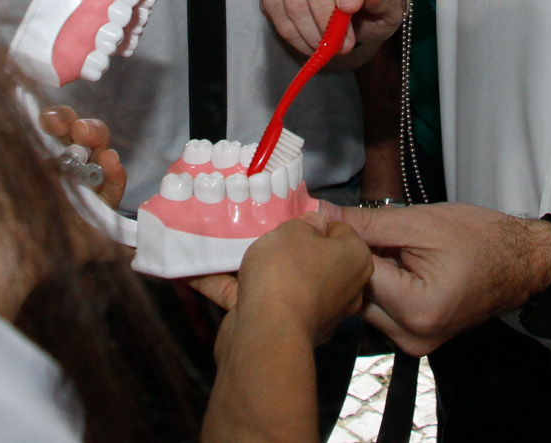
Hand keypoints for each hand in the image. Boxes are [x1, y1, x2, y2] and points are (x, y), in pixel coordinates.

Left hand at [39, 104, 126, 209]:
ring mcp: (79, 193)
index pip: (54, 127)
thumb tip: (13, 105)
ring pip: (101, 157)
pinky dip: (116, 174)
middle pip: (83, 138)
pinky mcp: (98, 217)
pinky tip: (110, 162)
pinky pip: (114, 191)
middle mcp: (58, 172)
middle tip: (76, 130)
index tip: (49, 120)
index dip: (57, 117)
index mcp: (33, 155)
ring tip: (91, 139)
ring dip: (100, 140)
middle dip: (84, 126)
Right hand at [193, 209, 372, 348]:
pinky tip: (196, 270)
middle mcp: (339, 291)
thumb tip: (314, 225)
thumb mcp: (295, 230)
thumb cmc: (289, 272)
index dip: (314, 221)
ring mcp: (308, 313)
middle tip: (258, 226)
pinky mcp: (277, 329)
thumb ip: (304, 223)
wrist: (266, 335)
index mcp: (354, 263)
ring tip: (221, 242)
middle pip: (309, 258)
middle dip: (282, 246)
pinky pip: (252, 300)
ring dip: (250, 266)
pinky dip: (226, 286)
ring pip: (278, 281)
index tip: (290, 216)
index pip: (340, 232)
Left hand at [337, 203, 550, 354]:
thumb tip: (323, 215)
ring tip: (391, 249)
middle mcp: (413, 337)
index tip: (343, 223)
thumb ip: (367, 222)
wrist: (520, 263)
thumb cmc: (479, 238)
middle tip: (372, 232)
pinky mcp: (416, 340)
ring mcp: (415, 344)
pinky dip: (383, 288)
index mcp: (417, 309)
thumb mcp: (420, 222)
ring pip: (366, 305)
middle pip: (358, 295)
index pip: (357, 276)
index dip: (346, 245)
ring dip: (369, 276)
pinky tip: (398, 266)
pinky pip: (383, 312)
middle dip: (356, 262)